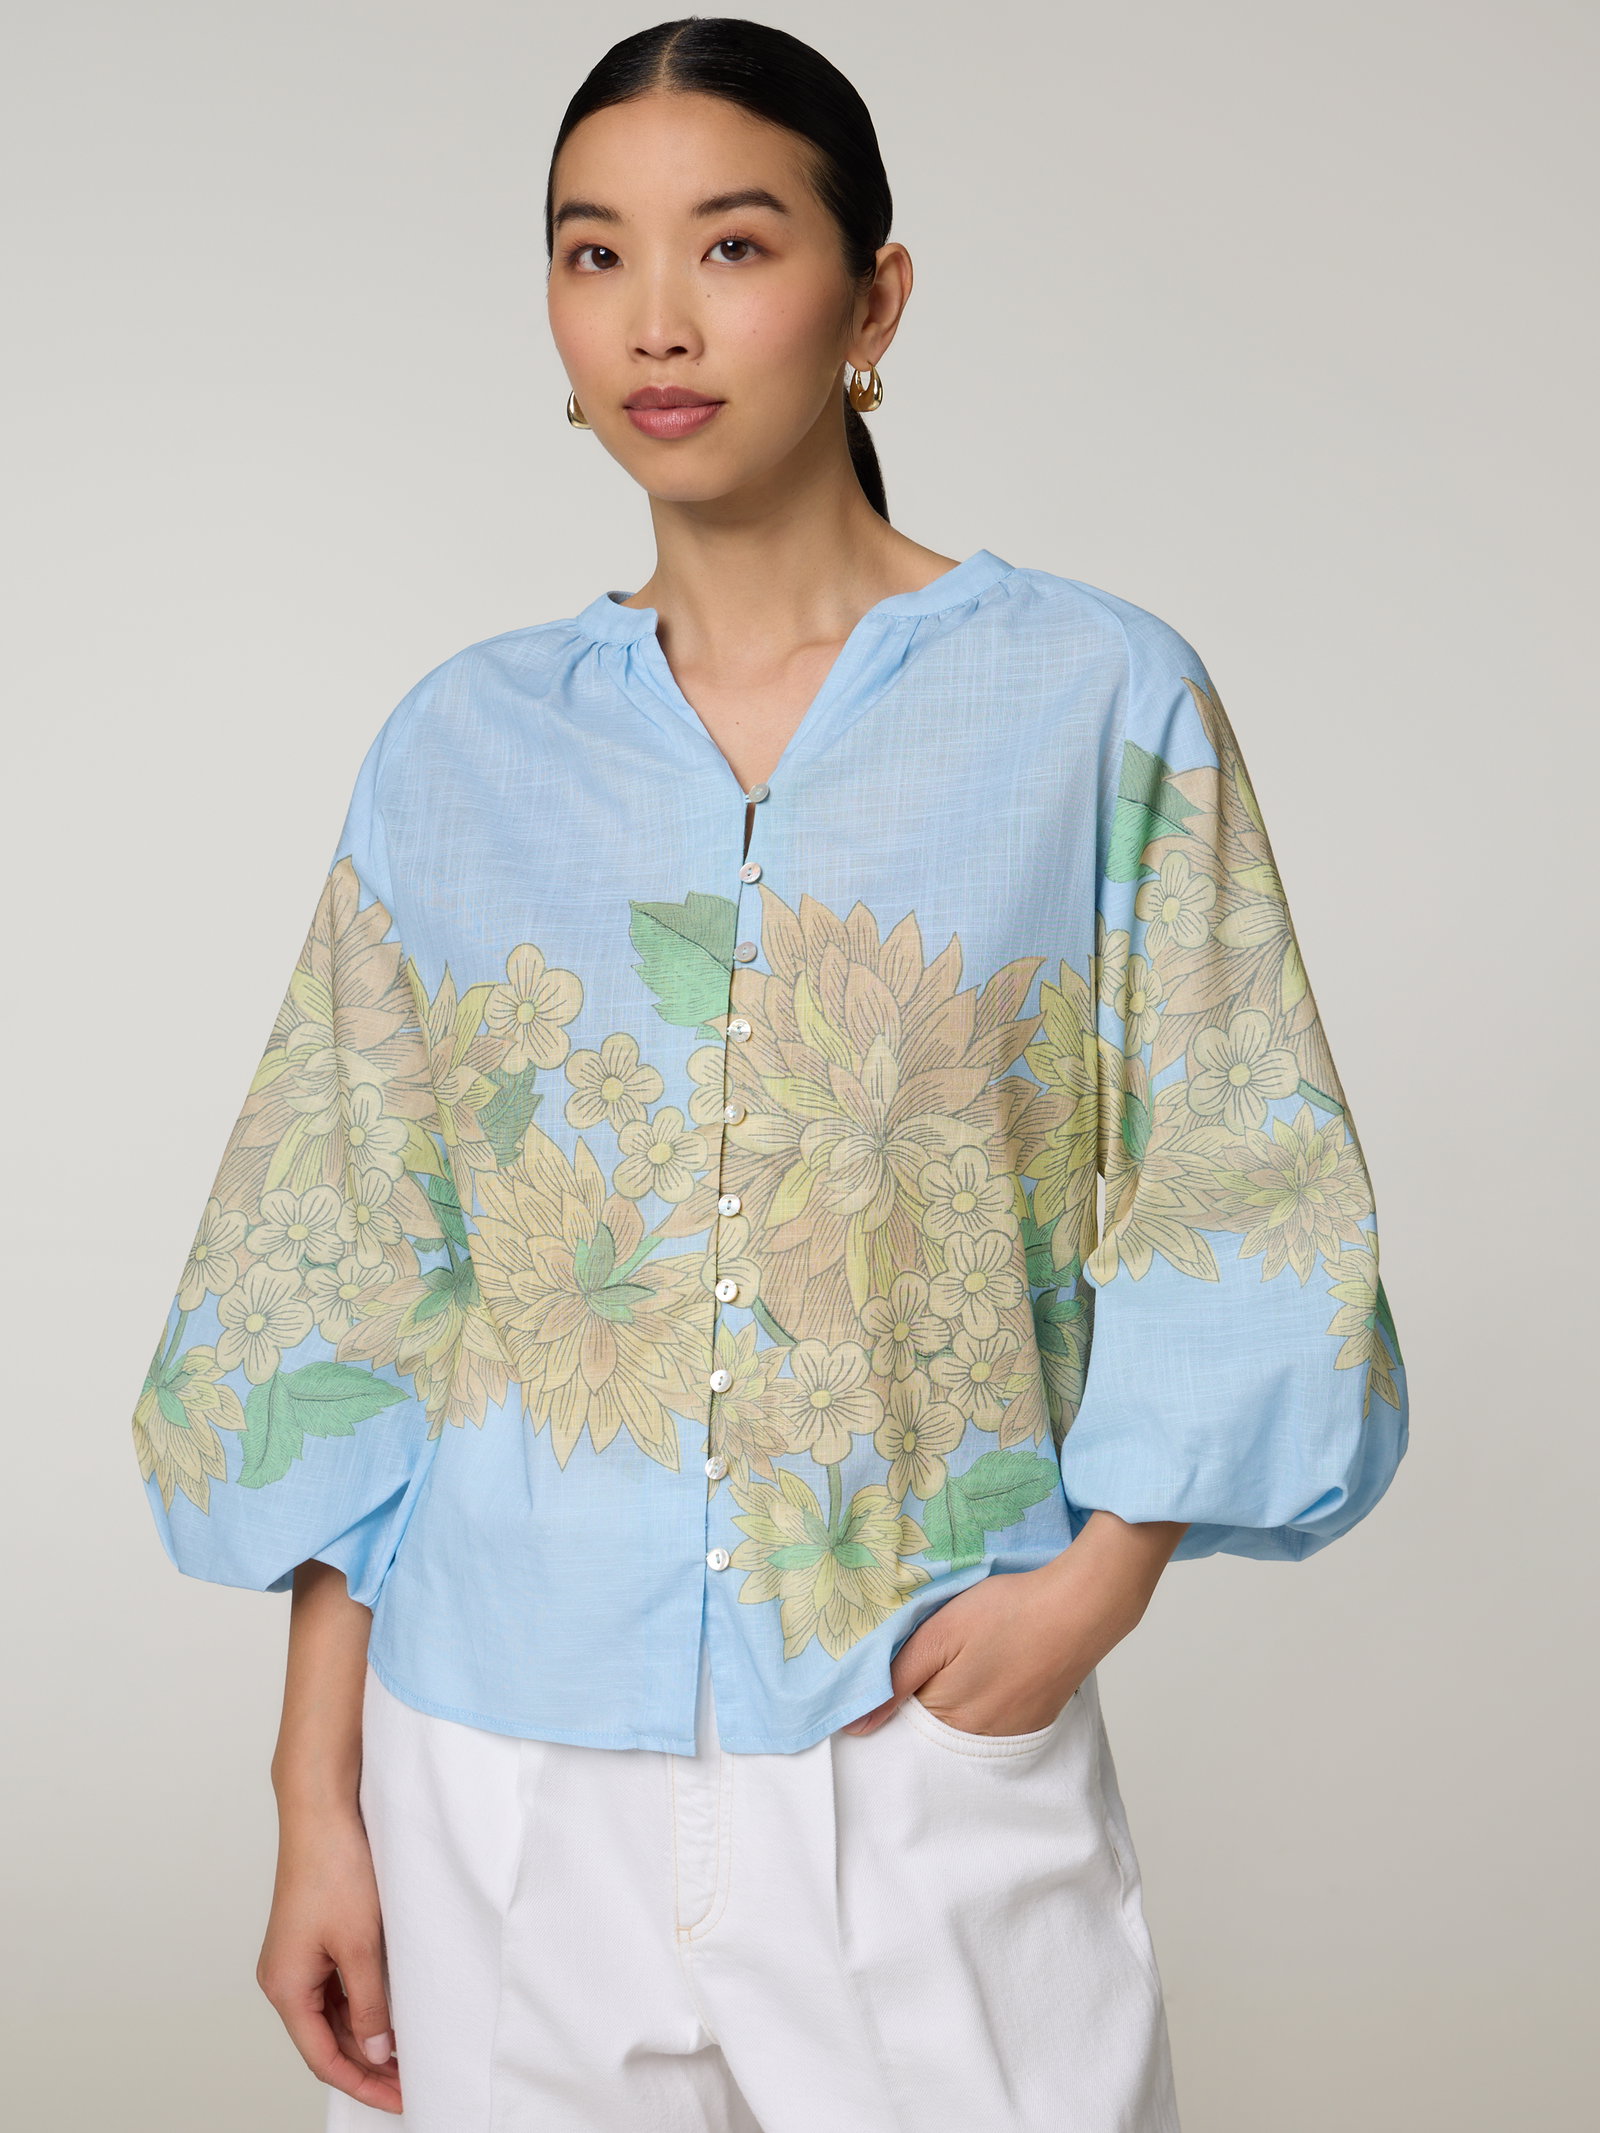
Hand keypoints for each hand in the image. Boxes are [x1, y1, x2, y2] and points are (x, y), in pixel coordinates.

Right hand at [256, 1807, 402, 2114]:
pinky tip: (393, 2014)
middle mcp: (285, 1978)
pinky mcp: (313, 1940)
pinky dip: (364, 2005)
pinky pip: (337, 1987)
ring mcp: (298, 1959)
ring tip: (410, 2055)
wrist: (322, 1811)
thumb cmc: (334, 1868)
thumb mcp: (360, 1946)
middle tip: (412, 2084)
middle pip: (327, 2040)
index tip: (400, 2099)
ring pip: (334, 2015)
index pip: (324, 2058)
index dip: (363, 2084)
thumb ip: (368, 2005)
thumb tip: (376, 2053)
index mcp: (285, 1987)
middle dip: (369, 2065)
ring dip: (368, 2036)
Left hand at [841, 1509, 1187, 1737]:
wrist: (1079, 1608)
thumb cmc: (1006, 1614)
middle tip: (935, 1655)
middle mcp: (978, 1741)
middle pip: (931, 1728)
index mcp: (947, 1721)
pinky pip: (992, 1722)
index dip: (893, 1696)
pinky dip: (983, 1699)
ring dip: (954, 1698)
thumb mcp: (937, 1635)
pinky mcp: (1033, 1722)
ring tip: (966, 1657)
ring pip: (962, 1725)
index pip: (900, 1726)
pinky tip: (991, 1666)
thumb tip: (855, 1728)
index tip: (897, 1669)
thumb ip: (894, 1682)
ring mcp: (1010, 1734)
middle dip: (923, 1698)